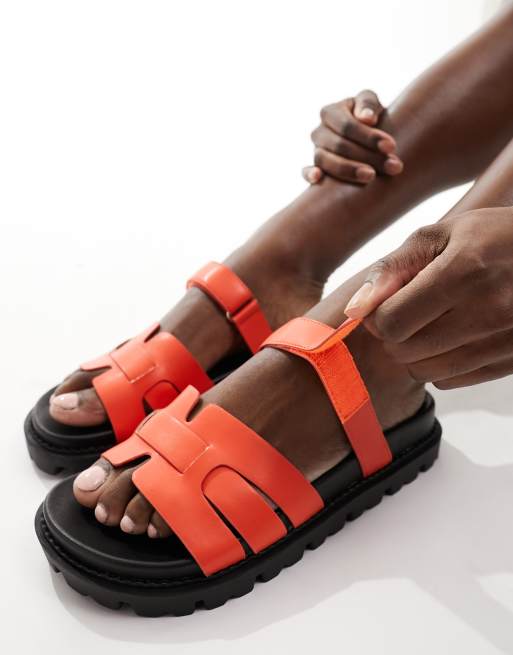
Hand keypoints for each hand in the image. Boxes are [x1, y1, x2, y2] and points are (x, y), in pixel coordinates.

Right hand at [302, 90, 402, 184]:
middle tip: (392, 167)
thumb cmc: (369, 117)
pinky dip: (309, 174)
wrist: (366, 136)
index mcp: (330, 112)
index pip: (347, 126)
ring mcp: (315, 150)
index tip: (392, 147)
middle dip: (367, 157)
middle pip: (339, 146)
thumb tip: (366, 119)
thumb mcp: (371, 104)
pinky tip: (318, 179)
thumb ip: (368, 104)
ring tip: (371, 177)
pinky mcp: (314, 167)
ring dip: (349, 170)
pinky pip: (305, 172)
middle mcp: (319, 131)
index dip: (369, 137)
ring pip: (325, 160)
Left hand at [344, 207, 512, 387]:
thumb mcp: (440, 235)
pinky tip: (453, 337)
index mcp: (465, 271)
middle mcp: (490, 310)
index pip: (392, 322)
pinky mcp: (512, 360)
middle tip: (411, 310)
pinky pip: (450, 381)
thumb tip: (354, 309)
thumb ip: (392, 268)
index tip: (386, 303)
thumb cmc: (491, 238)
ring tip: (431, 322)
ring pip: (424, 372)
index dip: (377, 315)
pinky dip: (440, 364)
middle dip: (394, 333)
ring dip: (414, 352)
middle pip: (404, 351)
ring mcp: (505, 340)